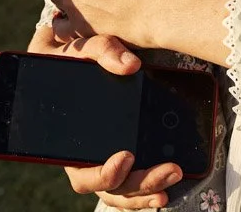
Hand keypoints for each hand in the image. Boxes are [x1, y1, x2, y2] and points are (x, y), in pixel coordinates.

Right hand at [25, 23, 184, 209]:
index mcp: (66, 142)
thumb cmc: (69, 58)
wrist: (67, 57)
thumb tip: (130, 64)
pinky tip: (170, 182)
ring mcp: (103, 160)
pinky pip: (132, 181)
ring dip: (149, 188)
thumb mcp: (79, 50)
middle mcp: (84, 158)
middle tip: (169, 170)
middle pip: (110, 186)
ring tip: (175, 174)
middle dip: (140, 183)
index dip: (103, 174)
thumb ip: (101, 51)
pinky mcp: (120, 155)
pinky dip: (150, 186)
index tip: (126, 157)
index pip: (81, 174)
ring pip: (124, 190)